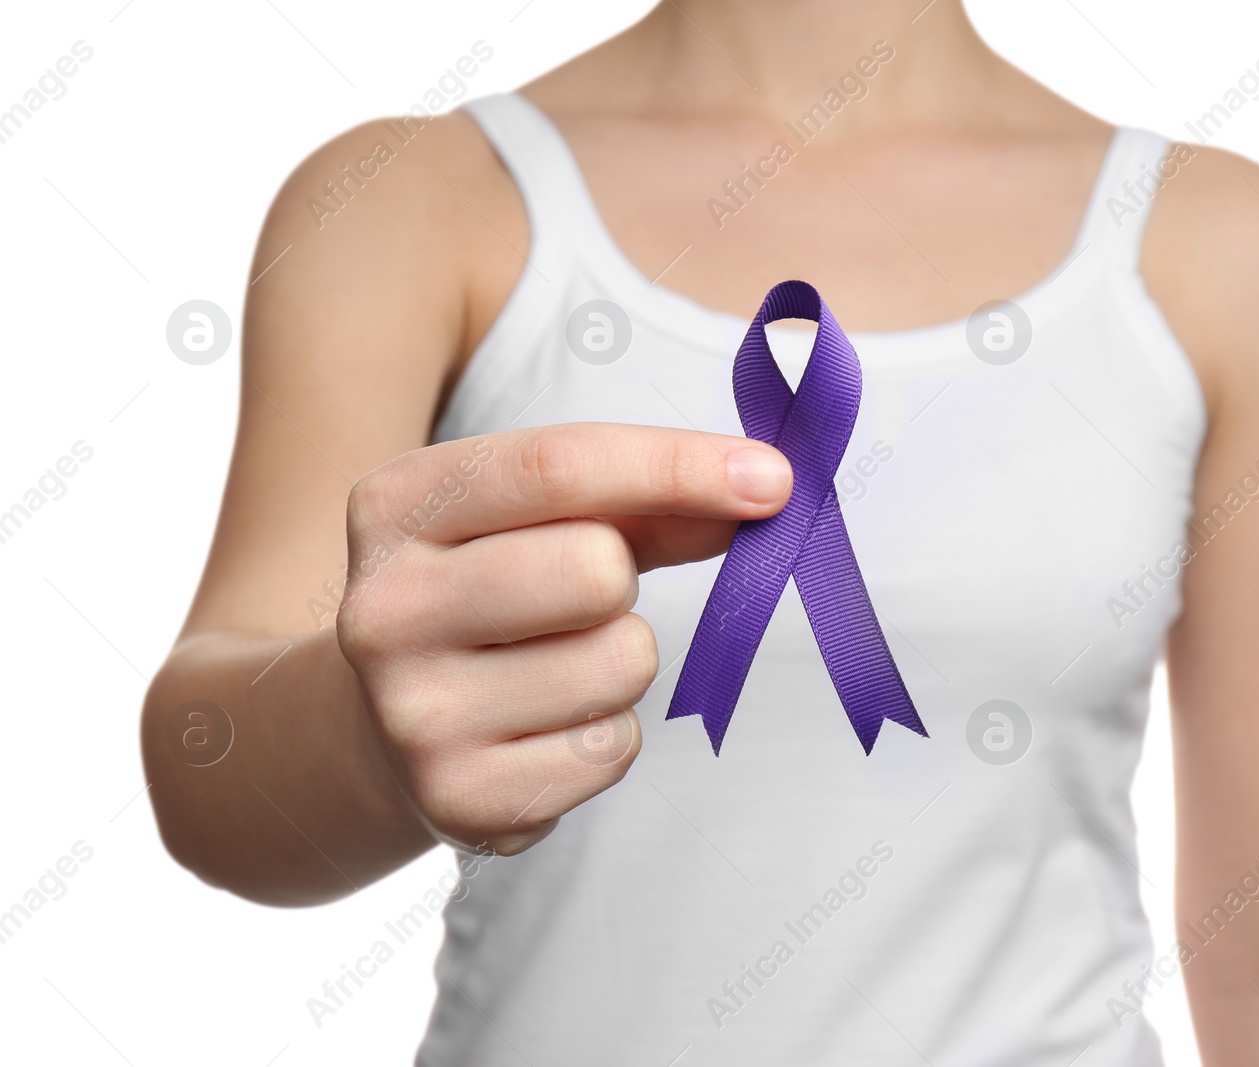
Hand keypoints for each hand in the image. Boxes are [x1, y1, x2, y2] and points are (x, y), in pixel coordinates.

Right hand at [336, 422, 791, 854]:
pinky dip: (608, 733)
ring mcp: (415, 713)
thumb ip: (644, 499)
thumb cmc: (491, 595)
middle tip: (583, 599)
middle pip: (596, 568)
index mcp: (398, 506)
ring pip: (621, 662)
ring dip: (622, 661)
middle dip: (624, 580)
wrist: (380, 726)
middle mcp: (385, 609)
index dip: (678, 466)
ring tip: (554, 666)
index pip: (558, 466)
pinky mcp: (461, 799)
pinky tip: (544, 727)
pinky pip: (615, 747)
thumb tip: (761, 488)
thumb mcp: (539, 521)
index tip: (772, 478)